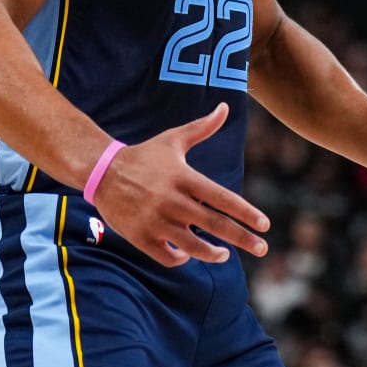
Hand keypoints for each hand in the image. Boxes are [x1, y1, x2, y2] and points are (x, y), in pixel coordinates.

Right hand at [91, 103, 270, 267]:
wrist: (102, 171)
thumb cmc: (143, 156)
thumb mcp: (172, 140)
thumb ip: (202, 127)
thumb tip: (225, 107)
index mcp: (183, 178)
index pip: (222, 198)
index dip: (245, 212)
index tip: (265, 224)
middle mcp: (172, 201)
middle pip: (214, 225)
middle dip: (242, 239)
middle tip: (262, 248)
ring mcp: (156, 221)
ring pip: (193, 247)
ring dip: (213, 254)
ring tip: (225, 255)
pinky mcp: (140, 236)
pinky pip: (166, 257)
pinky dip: (180, 259)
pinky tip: (188, 254)